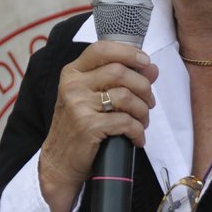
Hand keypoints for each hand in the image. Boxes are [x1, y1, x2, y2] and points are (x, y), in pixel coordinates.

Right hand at [38, 41, 158, 211]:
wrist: (60, 162)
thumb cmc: (78, 127)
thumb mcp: (90, 97)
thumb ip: (118, 79)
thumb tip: (151, 68)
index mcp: (72, 73)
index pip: (102, 49)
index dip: (129, 52)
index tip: (145, 63)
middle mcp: (73, 86)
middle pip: (120, 72)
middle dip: (143, 87)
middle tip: (149, 102)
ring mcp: (79, 106)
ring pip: (126, 97)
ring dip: (143, 111)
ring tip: (142, 122)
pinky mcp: (88, 126)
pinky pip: (126, 122)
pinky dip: (138, 131)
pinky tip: (136, 138)